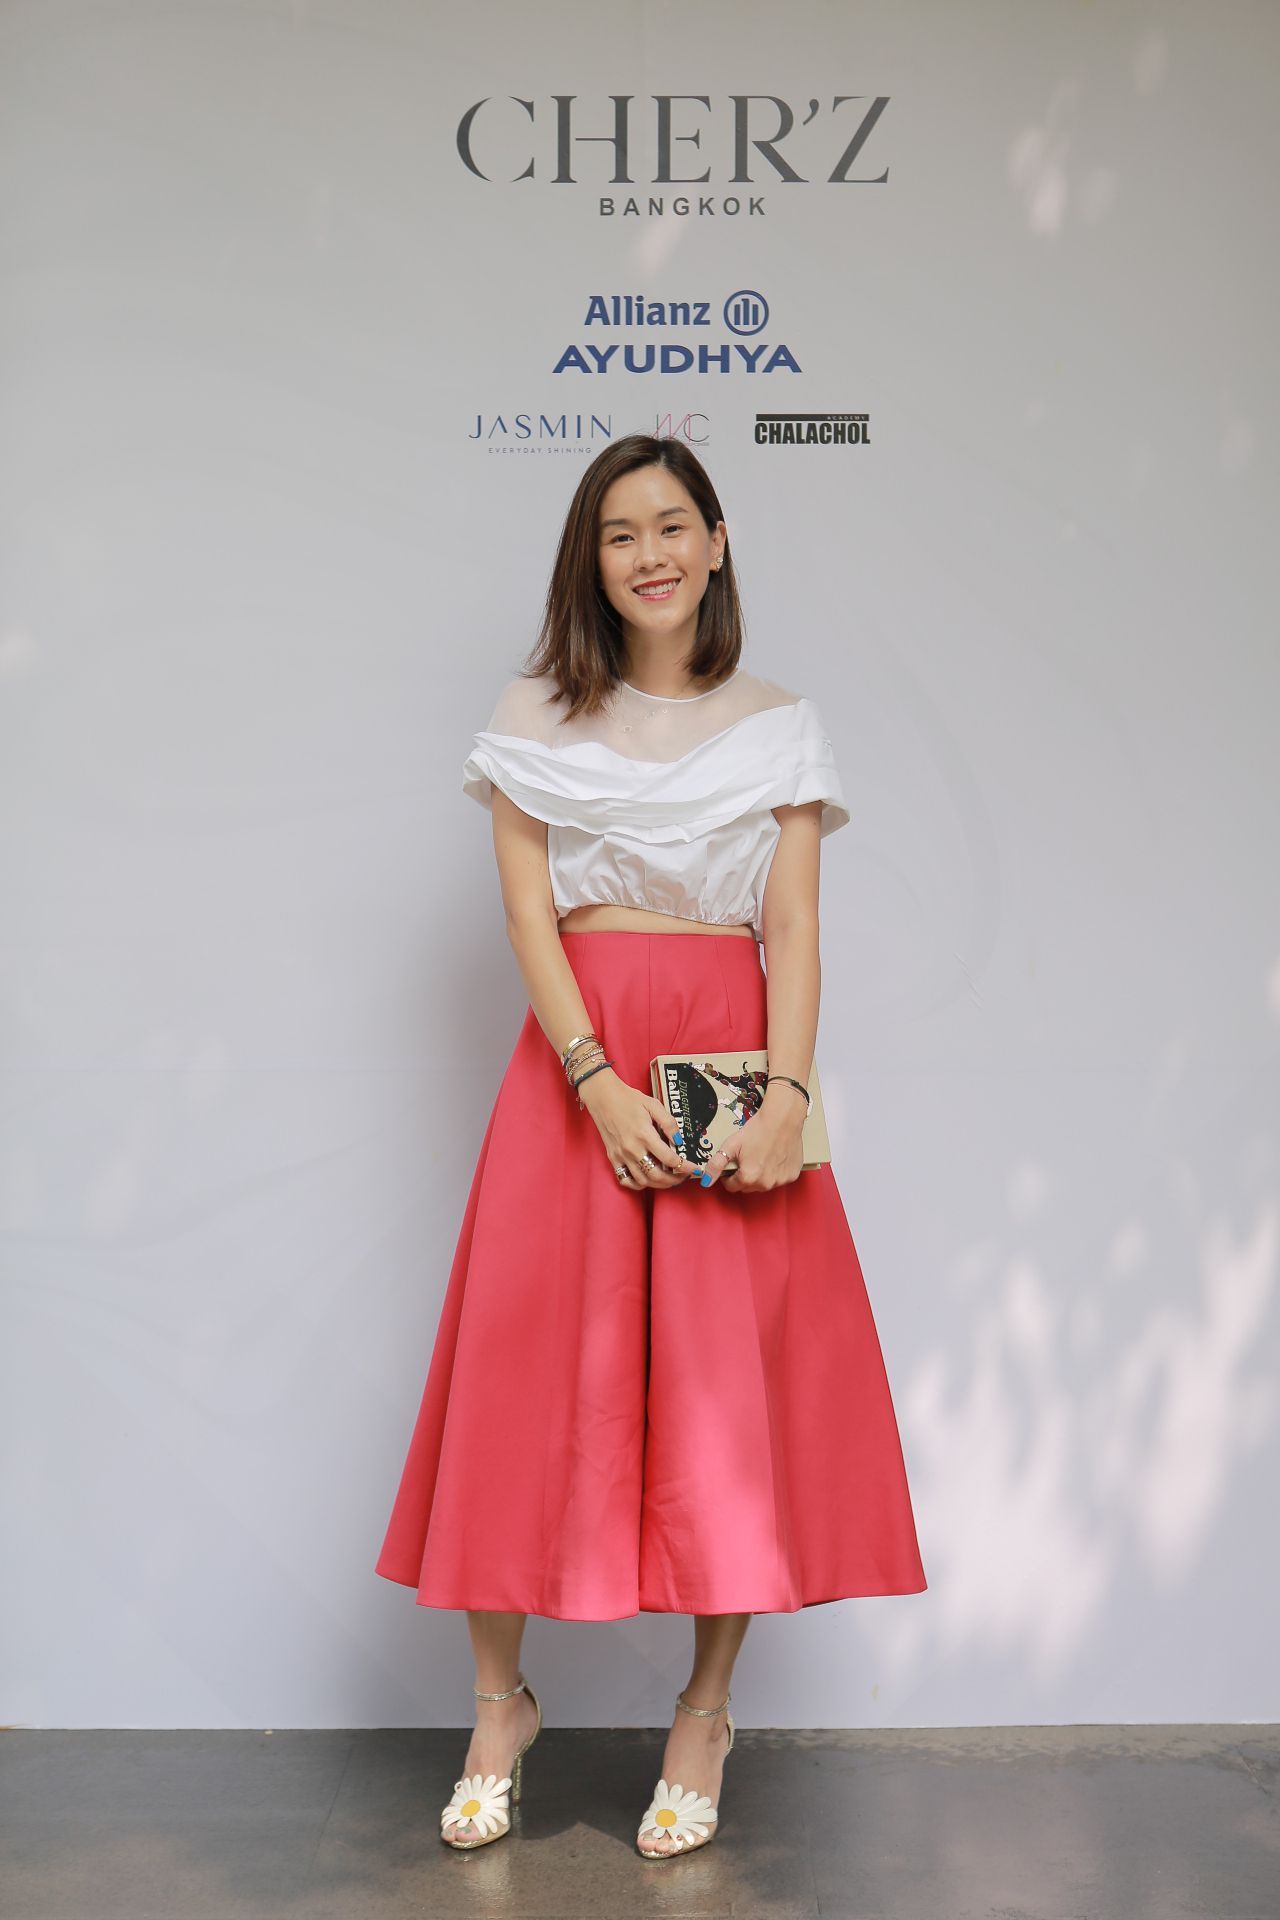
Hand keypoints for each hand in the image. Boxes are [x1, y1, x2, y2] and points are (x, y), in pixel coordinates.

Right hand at [577, 1068, 696, 1188]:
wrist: (603, 1097)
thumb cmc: (629, 1099)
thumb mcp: (653, 1104)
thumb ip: (669, 1123)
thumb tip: (680, 1140)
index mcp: (644, 1134)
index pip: (669, 1159)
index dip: (685, 1167)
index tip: (694, 1169)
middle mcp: (632, 1148)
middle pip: (657, 1175)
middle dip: (675, 1179)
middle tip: (684, 1176)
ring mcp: (621, 1155)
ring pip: (643, 1181)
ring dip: (659, 1184)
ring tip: (670, 1179)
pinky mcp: (613, 1158)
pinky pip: (625, 1180)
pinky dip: (638, 1185)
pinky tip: (648, 1180)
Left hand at [713, 1087, 807, 1193]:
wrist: (782, 1119)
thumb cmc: (756, 1130)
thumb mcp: (731, 1145)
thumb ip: (716, 1165)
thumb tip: (705, 1181)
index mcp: (748, 1178)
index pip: (732, 1186)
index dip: (728, 1176)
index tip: (733, 1164)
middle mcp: (765, 1184)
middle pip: (748, 1187)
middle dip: (744, 1176)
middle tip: (747, 1158)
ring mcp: (780, 1181)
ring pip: (764, 1184)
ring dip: (760, 1176)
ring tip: (761, 1156)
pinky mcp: (792, 1175)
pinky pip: (779, 1179)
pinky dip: (775, 1172)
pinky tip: (774, 1157)